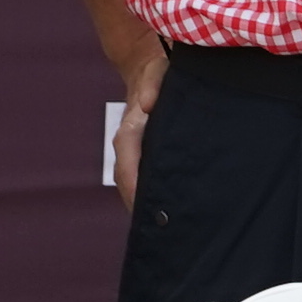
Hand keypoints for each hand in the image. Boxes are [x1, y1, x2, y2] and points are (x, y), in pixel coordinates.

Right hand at [108, 44, 165, 214]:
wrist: (149, 69)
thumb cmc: (157, 71)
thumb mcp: (158, 72)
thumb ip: (152, 85)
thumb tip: (147, 104)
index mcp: (131, 129)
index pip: (127, 163)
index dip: (133, 186)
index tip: (142, 207)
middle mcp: (129, 145)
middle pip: (129, 183)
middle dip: (140, 207)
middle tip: (159, 233)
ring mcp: (136, 152)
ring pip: (136, 184)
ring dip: (147, 205)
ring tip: (168, 231)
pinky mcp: (147, 155)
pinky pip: (148, 179)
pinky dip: (155, 195)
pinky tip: (174, 213)